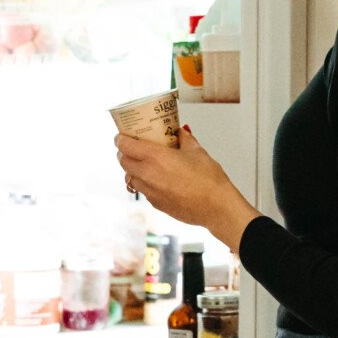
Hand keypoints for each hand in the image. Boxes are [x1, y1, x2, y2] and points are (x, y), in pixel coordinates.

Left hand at [115, 125, 259, 251]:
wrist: (216, 206)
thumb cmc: (208, 179)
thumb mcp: (197, 151)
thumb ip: (185, 139)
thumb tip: (180, 131)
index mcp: (155, 157)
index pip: (125, 146)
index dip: (121, 139)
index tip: (122, 136)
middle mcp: (147, 175)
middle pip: (123, 162)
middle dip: (124, 153)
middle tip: (132, 148)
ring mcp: (150, 192)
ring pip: (130, 178)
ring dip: (133, 170)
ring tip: (144, 164)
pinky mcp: (156, 204)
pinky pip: (143, 191)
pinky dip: (145, 183)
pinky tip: (159, 179)